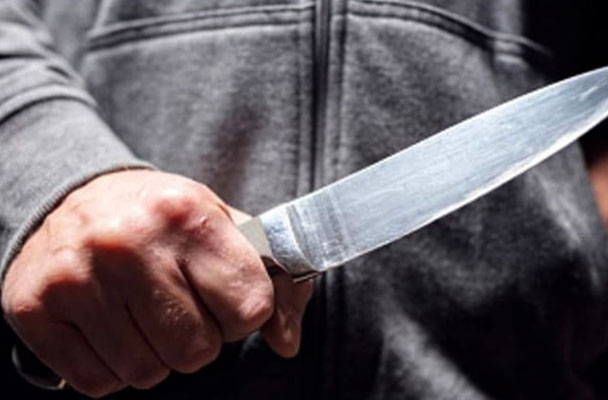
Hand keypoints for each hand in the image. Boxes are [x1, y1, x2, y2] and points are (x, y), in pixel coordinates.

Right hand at [1, 170, 312, 397]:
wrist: (74, 196)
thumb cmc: (161, 218)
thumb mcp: (224, 227)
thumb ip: (274, 282)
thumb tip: (286, 343)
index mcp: (189, 215)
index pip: (251, 308)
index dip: (244, 313)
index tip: (225, 297)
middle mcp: (130, 243)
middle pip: (198, 350)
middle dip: (199, 337)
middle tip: (179, 304)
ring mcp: (78, 278)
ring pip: (148, 372)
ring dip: (155, 354)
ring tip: (142, 312)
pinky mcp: (36, 310)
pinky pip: (99, 382)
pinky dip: (113, 368)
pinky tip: (109, 326)